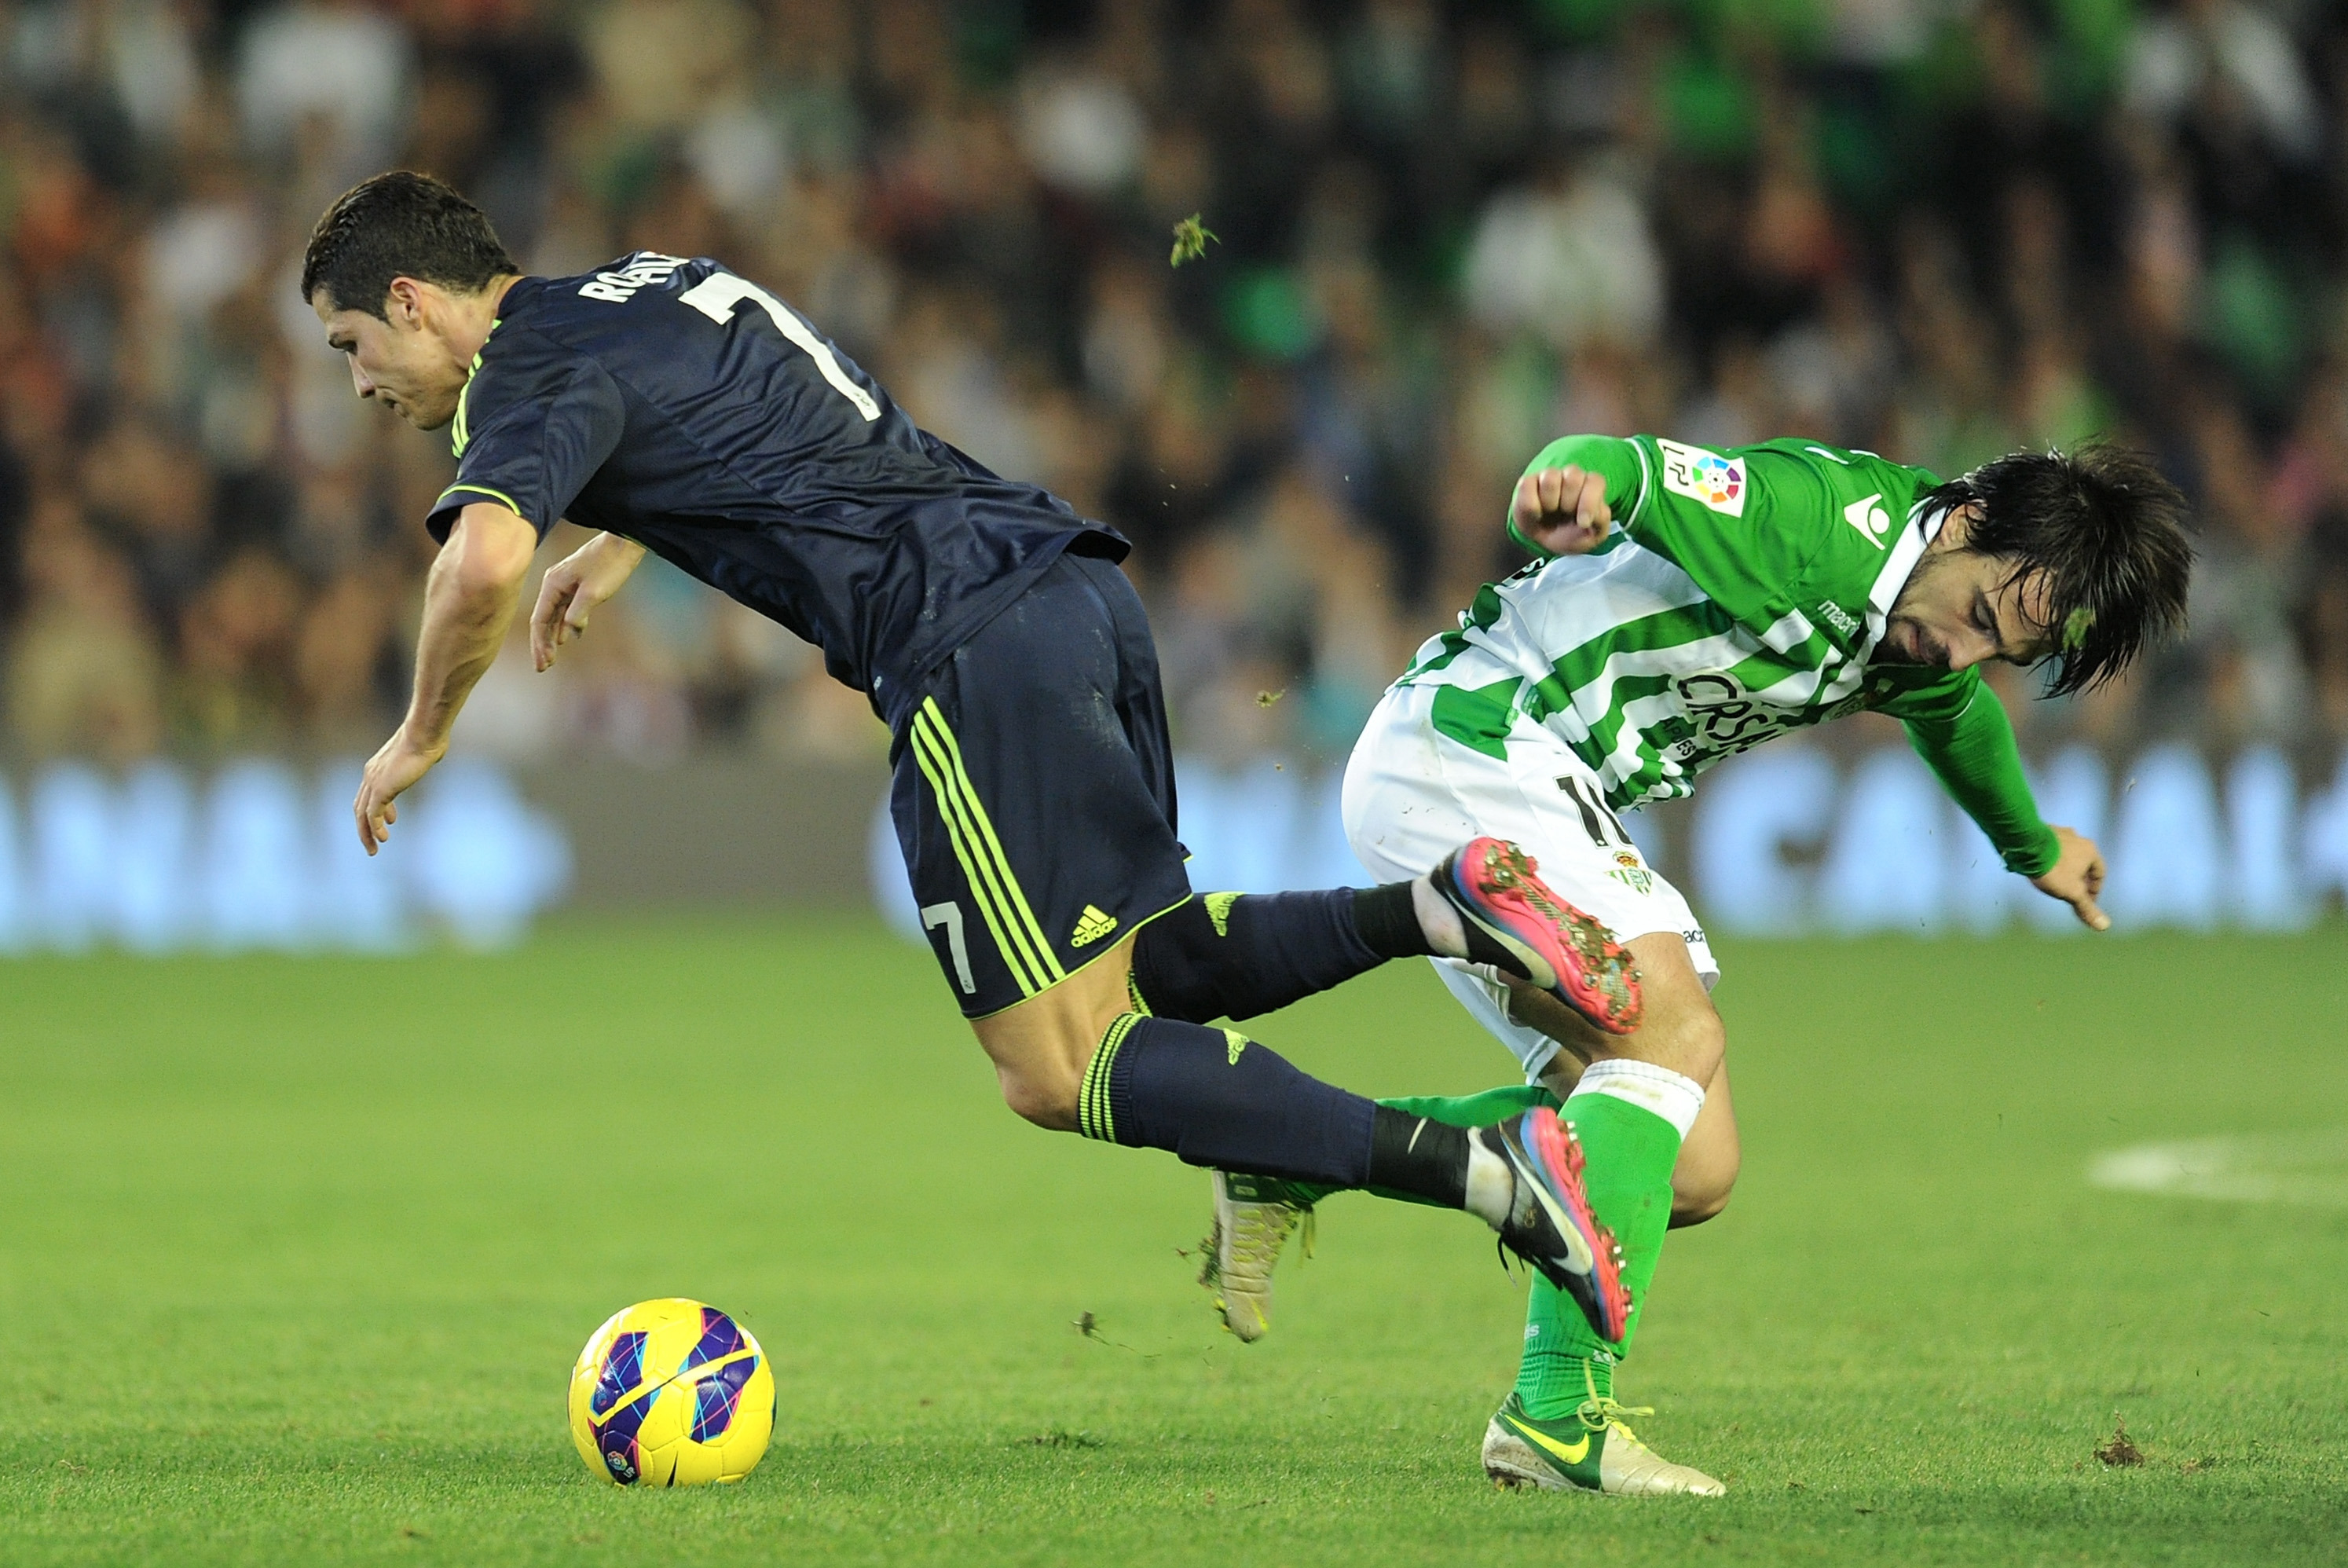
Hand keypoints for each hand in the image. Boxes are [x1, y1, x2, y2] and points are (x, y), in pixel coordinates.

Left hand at [354, 726, 445, 855]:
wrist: (423, 736)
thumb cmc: (428, 740)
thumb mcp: (423, 751)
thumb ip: (422, 757)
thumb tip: (435, 752)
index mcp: (377, 767)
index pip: (368, 794)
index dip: (376, 810)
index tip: (392, 820)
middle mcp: (370, 775)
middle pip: (359, 807)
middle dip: (365, 827)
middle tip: (373, 843)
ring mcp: (373, 782)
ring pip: (362, 814)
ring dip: (366, 833)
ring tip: (374, 849)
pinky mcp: (381, 789)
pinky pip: (372, 814)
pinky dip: (375, 828)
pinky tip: (383, 838)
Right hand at [531, 534, 645, 670]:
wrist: (624, 544)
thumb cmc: (609, 565)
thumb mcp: (594, 592)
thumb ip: (578, 613)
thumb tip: (569, 632)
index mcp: (553, 584)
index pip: (539, 620)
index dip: (540, 643)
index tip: (544, 663)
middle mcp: (554, 584)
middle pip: (542, 619)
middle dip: (541, 644)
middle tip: (542, 667)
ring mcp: (564, 584)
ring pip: (553, 615)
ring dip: (552, 636)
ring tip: (550, 658)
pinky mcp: (576, 586)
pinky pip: (565, 609)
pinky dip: (563, 624)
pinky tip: (565, 638)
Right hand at [1511, 465, 1612, 554]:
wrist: (1546, 540)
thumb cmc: (1572, 534)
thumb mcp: (1593, 536)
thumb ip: (1600, 523)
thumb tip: (1592, 515)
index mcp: (1591, 486)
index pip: (1595, 481)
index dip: (1589, 502)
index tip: (1583, 523)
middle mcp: (1572, 476)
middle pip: (1573, 478)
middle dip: (1568, 504)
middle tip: (1565, 516)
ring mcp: (1549, 477)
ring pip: (1550, 479)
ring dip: (1550, 503)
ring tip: (1550, 513)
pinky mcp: (1528, 482)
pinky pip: (1527, 486)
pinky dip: (1531, 506)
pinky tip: (1536, 514)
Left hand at [2029, 825, 2108, 930]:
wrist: (2025, 846)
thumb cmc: (2052, 869)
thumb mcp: (2072, 893)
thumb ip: (2087, 908)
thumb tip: (2104, 926)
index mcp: (2090, 850)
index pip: (2100, 873)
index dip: (2095, 890)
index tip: (2086, 901)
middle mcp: (2077, 837)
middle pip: (2083, 862)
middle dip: (2079, 878)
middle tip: (2071, 893)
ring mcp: (2058, 832)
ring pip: (2066, 854)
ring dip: (2064, 868)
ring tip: (2054, 881)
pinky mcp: (2041, 831)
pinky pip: (2049, 848)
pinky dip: (2050, 859)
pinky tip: (2039, 868)